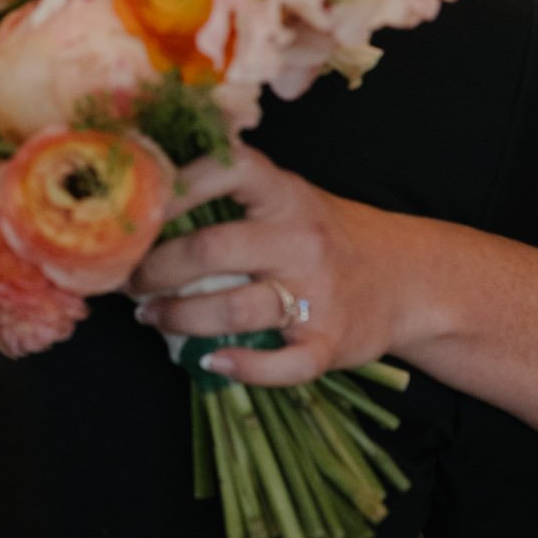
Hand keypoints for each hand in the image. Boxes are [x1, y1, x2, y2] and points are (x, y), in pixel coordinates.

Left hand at [129, 145, 413, 383]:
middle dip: (155, 269)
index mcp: (285, 195)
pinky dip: (241, 367)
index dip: (174, 187)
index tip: (132, 209)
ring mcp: (318, 294)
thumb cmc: (328, 235)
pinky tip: (211, 362)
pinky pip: (280, 364)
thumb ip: (232, 195)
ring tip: (151, 316)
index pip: (225, 170)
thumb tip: (145, 204)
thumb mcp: (289, 198)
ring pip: (233, 310)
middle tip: (127, 280)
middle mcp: (301, 240)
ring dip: (178, 318)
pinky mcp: (330, 343)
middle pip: (211, 250)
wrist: (410, 279)